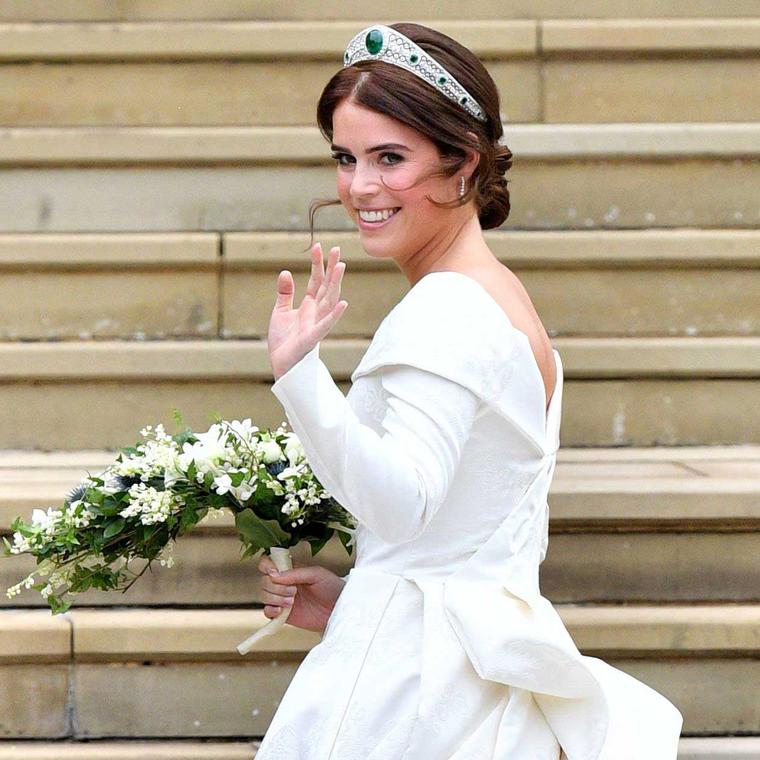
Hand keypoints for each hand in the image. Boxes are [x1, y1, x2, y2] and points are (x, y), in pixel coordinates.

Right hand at [258, 552, 346, 633]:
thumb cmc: (332, 588)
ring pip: (264, 595)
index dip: (267, 566)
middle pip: (264, 581)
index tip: (274, 573)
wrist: (339, 609)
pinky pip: (267, 612)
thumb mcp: (317, 574)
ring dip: (275, 598)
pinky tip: (281, 611)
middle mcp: (284, 583)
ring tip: (291, 601)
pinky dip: (270, 611)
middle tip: (294, 591)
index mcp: (291, 569)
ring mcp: (282, 598)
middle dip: (276, 587)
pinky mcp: (283, 614)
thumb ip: (296, 573)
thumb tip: (275, 575)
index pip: (268, 563)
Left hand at [268, 242, 347, 379]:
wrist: (280, 363)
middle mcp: (316, 312)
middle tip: (337, 248)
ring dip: (335, 284)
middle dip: (331, 268)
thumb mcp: (280, 311)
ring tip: (341, 266)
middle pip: (326, 286)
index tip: (318, 246)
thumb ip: (285, 293)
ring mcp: (316, 324)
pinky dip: (334, 315)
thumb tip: (285, 272)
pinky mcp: (312, 337)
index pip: (315, 280)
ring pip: (329, 301)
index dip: (317, 264)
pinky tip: (343, 303)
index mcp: (309, 305)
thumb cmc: (283, 340)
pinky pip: (325, 325)